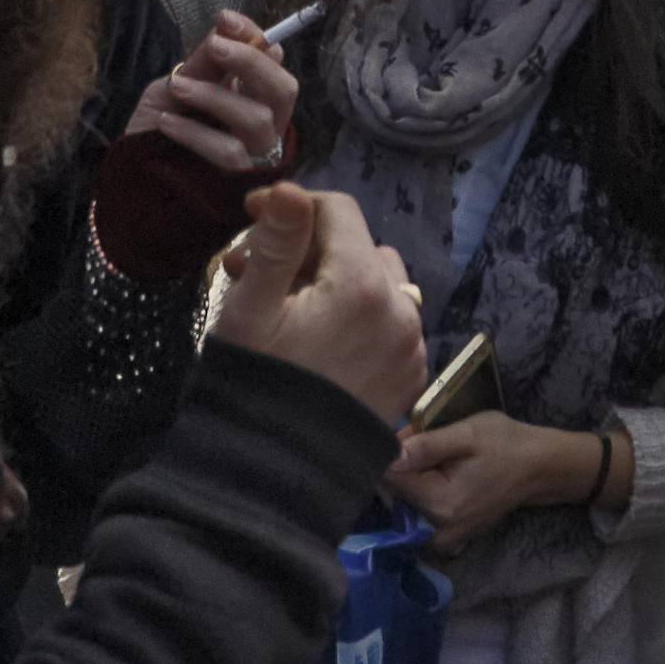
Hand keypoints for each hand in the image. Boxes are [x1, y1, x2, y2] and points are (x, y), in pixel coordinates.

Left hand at [127, 15, 296, 180]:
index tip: (225, 19)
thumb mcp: (175, 86)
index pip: (273, 60)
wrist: (133, 177)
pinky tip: (167, 122)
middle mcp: (264, 124)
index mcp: (252, 95)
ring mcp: (254, 156)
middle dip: (252, 61)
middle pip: (283, 90)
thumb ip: (203, 64)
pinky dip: (196, 133)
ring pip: (256, 120)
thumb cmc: (158, 128)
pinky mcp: (238, 183)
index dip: (254, 37)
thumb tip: (225, 28)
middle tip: (215, 46)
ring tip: (177, 86)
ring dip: (214, 96)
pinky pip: (229, 153)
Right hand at [206, 180, 423, 422]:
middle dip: (310, 249)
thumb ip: (277, 244)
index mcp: (362, 284)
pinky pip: (393, 323)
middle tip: (257, 272)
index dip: (292, 206)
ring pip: (380, 283)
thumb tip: (292, 189)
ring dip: (340, 281)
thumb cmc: (257, 385)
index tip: (251, 216)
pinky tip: (324, 339)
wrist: (280, 474)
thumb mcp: (252, 310)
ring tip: (294, 307)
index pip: (337, 210)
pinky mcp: (413, 375)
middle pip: (358, 245)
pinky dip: (363, 317)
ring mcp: (412, 345)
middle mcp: (400, 309)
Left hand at [385, 410, 606, 557]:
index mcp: (439, 503)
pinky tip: (446, 480)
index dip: (396, 451)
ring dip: (417, 480)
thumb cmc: (506, 444)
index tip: (415, 436)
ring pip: (407, 502)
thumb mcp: (468, 433)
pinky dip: (426, 496)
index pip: (390, 477)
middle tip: (436, 445)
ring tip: (445, 462)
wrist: (539, 468)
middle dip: (408, 465)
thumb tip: (391, 453)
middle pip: (397, 492)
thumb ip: (427, 445)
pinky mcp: (451, 538)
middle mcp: (438, 529)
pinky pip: (421, 515)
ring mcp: (446, 538)